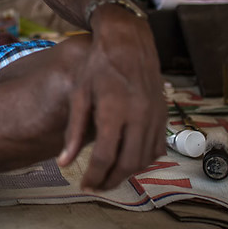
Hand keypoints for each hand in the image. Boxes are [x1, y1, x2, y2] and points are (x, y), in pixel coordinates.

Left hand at [56, 5, 165, 190]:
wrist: (128, 42)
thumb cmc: (98, 66)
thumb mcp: (79, 95)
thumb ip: (73, 131)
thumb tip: (64, 163)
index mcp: (114, 110)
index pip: (105, 156)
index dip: (94, 176)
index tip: (83, 185)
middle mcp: (139, 115)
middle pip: (128, 163)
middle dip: (111, 181)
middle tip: (96, 187)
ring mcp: (155, 115)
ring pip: (145, 159)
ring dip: (128, 174)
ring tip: (109, 178)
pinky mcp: (164, 114)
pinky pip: (158, 147)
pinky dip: (144, 160)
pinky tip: (128, 161)